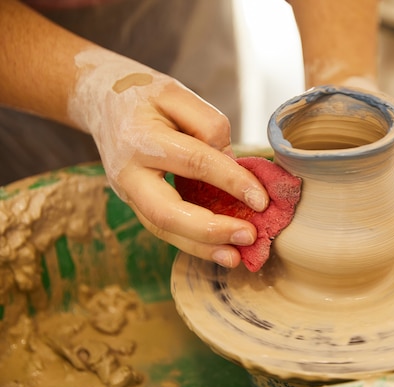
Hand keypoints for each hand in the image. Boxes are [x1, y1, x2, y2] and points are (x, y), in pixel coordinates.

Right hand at [69, 48, 268, 266]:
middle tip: (249, 236)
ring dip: (201, 247)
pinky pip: (164, 227)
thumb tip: (232, 165)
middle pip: (166, 213)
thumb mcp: (177, 93)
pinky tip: (219, 250)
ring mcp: (127, 193)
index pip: (194, 163)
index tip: (262, 199)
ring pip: (162, 229)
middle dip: (210, 231)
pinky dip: (192, 242)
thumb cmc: (144, 95)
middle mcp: (128, 172)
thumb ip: (209, 126)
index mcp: (140, 138)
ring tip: (236, 257)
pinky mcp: (135, 203)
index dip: (231, 181)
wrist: (101, 101)